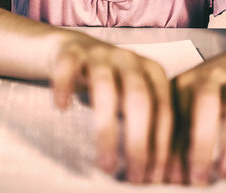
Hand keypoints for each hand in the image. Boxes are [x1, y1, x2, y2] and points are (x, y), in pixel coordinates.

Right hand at [50, 32, 172, 183]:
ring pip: (105, 89)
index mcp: (153, 72)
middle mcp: (130, 60)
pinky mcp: (72, 51)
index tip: (154, 176)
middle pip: (139, 100)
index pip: (163, 110)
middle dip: (138, 142)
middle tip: (134, 176)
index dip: (161, 144)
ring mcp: (100, 54)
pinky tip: (62, 108)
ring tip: (105, 165)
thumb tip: (155, 173)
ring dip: (106, 131)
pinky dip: (64, 86)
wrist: (76, 50)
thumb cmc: (111, 85)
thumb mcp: (133, 99)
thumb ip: (146, 126)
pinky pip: (67, 67)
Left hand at [167, 48, 225, 184]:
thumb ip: (179, 138)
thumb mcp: (188, 107)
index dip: (173, 147)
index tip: (175, 177)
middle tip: (200, 176)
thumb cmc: (209, 93)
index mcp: (184, 82)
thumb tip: (172, 176)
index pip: (176, 115)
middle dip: (202, 141)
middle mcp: (210, 76)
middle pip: (206, 103)